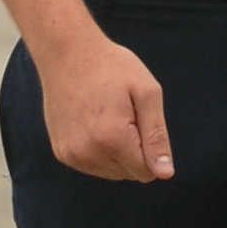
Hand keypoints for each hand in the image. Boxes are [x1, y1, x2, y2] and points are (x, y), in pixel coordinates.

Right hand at [36, 28, 175, 181]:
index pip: (147, 173)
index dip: (150, 148)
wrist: (67, 53)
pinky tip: (92, 122)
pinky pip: (93, 165)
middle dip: (133, 149)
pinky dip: (98, 150)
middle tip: (122, 114)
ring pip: (112, 172)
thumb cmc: (111, 67)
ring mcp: (71, 155)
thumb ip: (157, 137)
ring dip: (116, 152)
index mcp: (112, 139)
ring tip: (106, 116)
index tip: (139, 119)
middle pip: (129, 174)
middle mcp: (88, 153)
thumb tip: (165, 174)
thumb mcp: (146, 93)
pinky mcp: (61, 153)